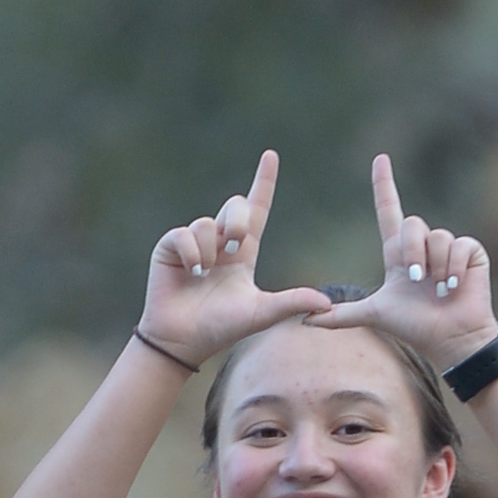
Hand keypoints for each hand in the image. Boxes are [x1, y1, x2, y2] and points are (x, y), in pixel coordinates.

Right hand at [134, 151, 331, 369]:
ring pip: (208, 223)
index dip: (264, 183)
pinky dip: (192, 254)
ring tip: (204, 276)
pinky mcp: (170, 247)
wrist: (183, 341)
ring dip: (210, 251)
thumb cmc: (221, 329)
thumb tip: (327, 304)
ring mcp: (194, 244)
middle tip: (234, 245)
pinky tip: (190, 274)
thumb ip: (290, 303)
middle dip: (236, 220)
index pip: (257, 210)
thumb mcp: (261, 313)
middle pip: (234, 205)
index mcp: (243, 252)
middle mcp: (220, 243)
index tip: (271, 156)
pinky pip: (185, 234)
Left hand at [317, 154, 497, 372]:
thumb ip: (340, 315)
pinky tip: (455, 286)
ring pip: (436, 236)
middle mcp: (423, 245)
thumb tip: (305, 320)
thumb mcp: (374, 315)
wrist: (448, 340)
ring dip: (435, 267)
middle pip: (413, 224)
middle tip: (416, 280)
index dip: (384, 185)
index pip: (389, 211)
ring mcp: (449, 247)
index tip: (380, 159)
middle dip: (412, 253)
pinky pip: (460, 245)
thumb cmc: (414, 327)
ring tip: (439, 290)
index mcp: (399, 253)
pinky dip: (454, 268)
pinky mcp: (472, 252)